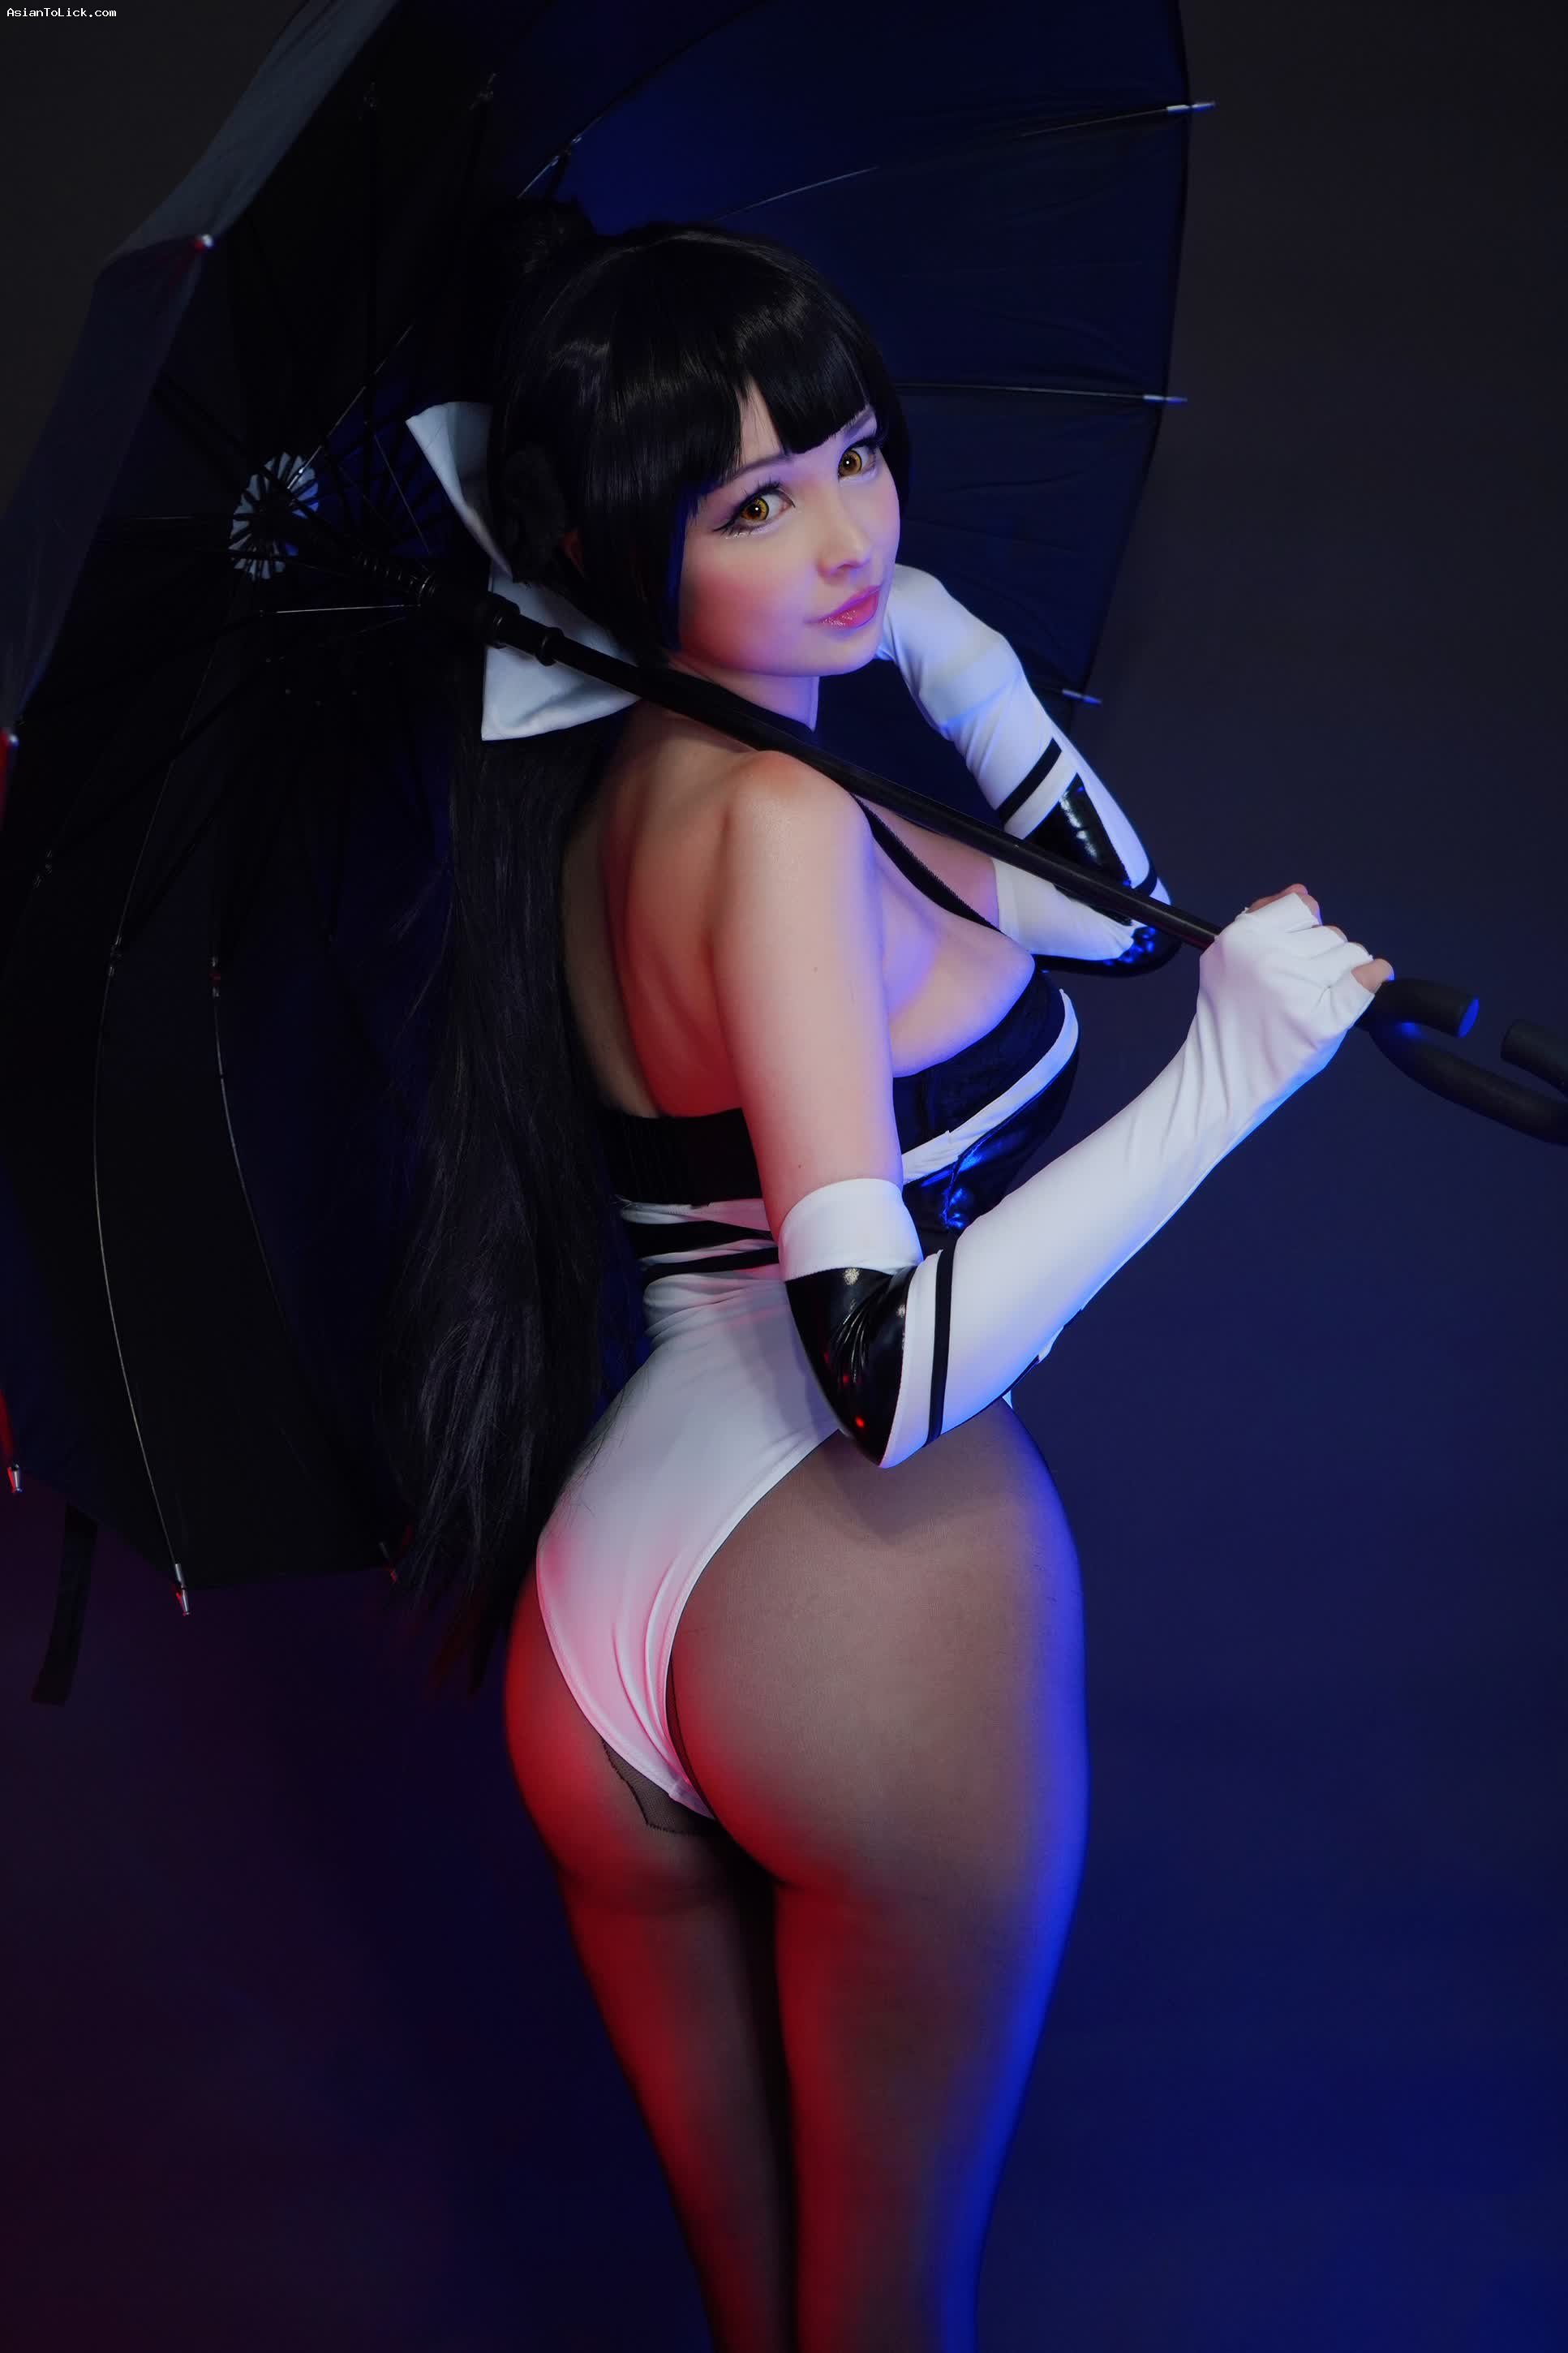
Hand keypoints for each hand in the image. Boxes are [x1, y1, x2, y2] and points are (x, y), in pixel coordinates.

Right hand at [1192, 882, 1391, 1126]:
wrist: (1222, 1079)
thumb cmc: (1230, 1020)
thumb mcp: (1229, 960)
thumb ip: (1262, 921)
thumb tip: (1302, 892)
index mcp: (1240, 939)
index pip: (1301, 907)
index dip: (1301, 931)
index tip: (1291, 956)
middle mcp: (1267, 959)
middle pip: (1329, 932)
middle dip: (1321, 957)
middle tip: (1292, 991)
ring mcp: (1297, 989)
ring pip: (1350, 954)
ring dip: (1341, 975)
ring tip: (1310, 1002)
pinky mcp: (1322, 1021)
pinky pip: (1368, 979)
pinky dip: (1374, 979)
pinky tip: (1367, 986)